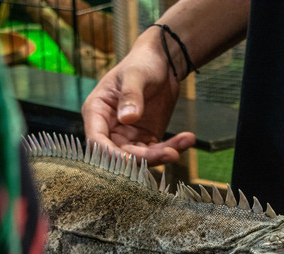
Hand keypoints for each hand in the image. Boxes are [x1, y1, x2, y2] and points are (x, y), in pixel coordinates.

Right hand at [82, 28, 195, 164]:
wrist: (163, 63)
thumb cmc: (142, 62)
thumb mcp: (136, 75)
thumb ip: (130, 95)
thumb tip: (127, 118)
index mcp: (97, 111)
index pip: (96, 140)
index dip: (109, 154)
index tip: (129, 160)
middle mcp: (110, 128)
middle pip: (120, 154)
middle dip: (144, 158)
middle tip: (169, 153)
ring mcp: (128, 136)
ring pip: (140, 157)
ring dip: (161, 155)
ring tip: (183, 144)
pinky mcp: (147, 139)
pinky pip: (157, 151)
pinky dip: (172, 148)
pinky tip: (187, 139)